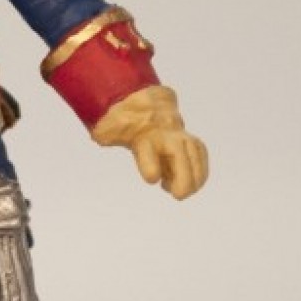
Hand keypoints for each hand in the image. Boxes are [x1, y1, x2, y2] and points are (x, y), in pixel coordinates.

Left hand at [90, 84, 209, 201]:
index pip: (148, 150)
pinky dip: (201, 170)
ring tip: (186, 192)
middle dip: (182, 175)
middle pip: (177, 154)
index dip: (150, 165)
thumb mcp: (108, 128)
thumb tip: (100, 135)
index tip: (151, 179)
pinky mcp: (189, 141)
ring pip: (194, 152)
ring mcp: (179, 136)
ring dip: (196, 176)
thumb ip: (105, 133)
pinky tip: (195, 185)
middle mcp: (164, 135)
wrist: (145, 106)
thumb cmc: (125, 123)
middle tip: (178, 195)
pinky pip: (200, 153)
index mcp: (142, 135)